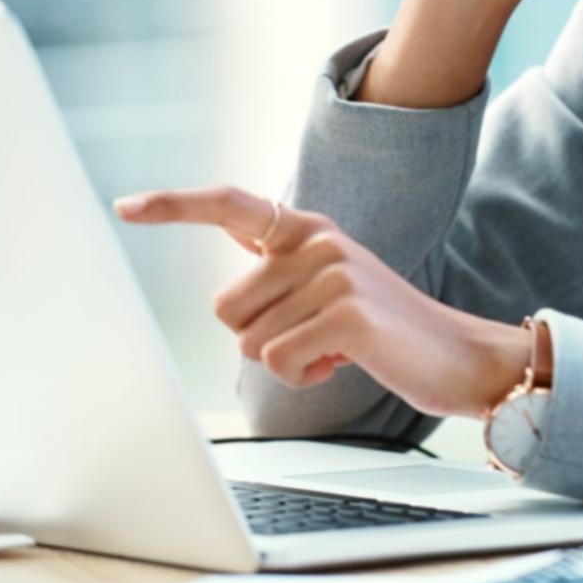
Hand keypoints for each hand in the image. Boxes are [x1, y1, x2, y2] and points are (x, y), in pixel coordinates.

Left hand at [113, 185, 532, 419]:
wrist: (457, 353)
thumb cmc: (383, 328)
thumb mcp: (331, 282)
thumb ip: (282, 263)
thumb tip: (234, 247)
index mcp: (307, 229)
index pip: (230, 205)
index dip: (174, 206)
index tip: (125, 206)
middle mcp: (317, 241)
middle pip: (226, 308)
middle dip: (260, 338)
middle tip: (314, 336)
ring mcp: (333, 274)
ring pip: (250, 341)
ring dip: (286, 360)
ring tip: (334, 348)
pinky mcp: (346, 315)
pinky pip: (278, 362)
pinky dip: (304, 377)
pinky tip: (343, 362)